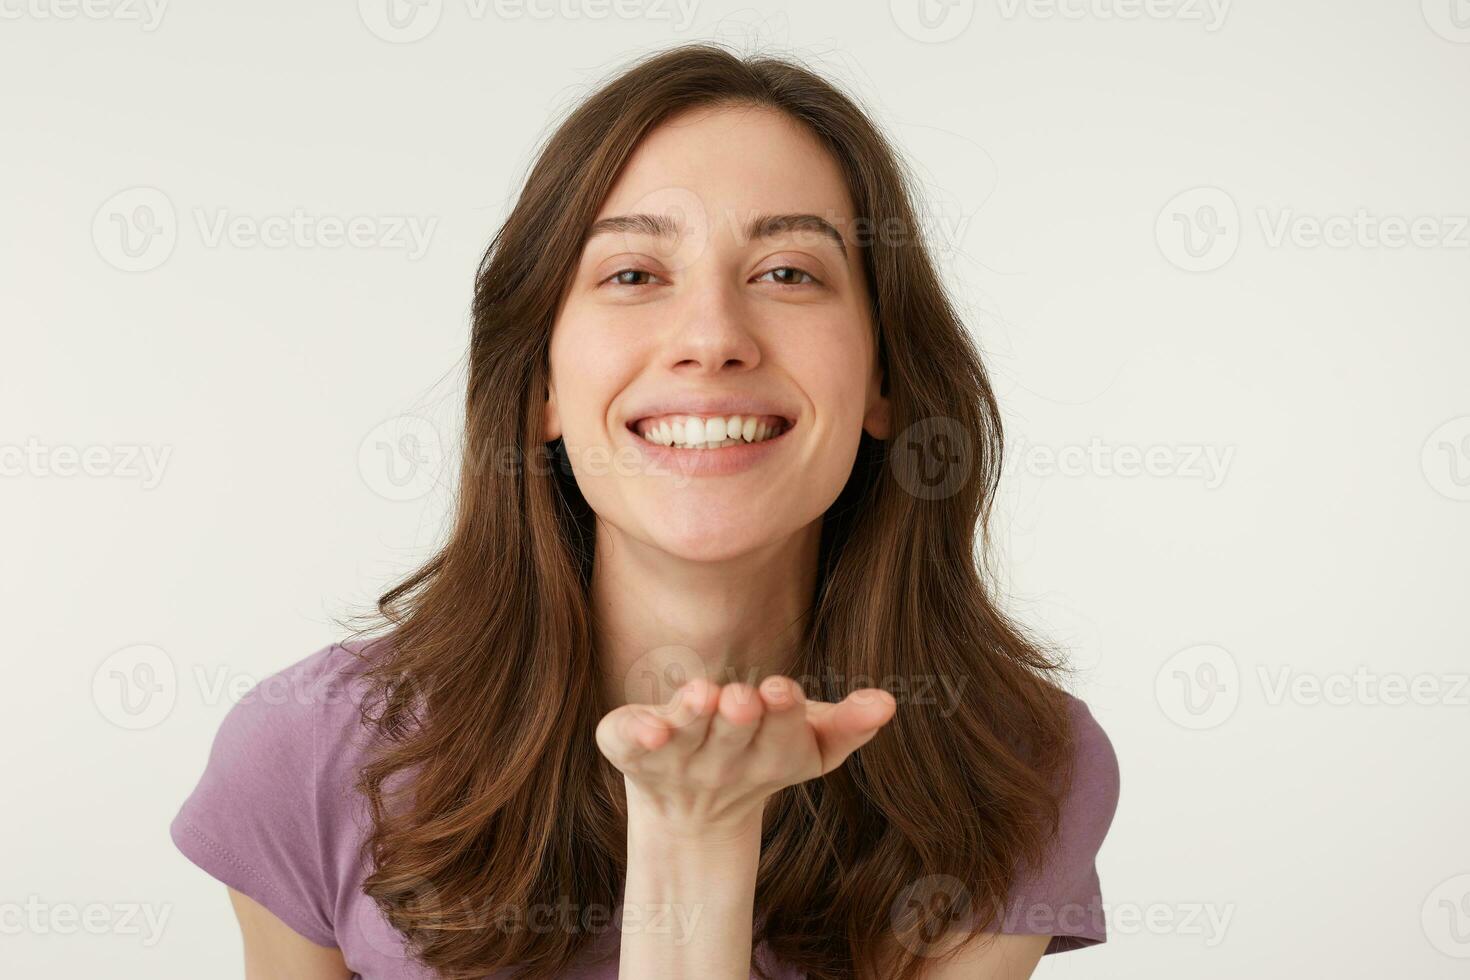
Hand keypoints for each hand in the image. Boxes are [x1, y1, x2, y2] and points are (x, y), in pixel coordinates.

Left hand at [595, 675, 897, 838]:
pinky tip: (645, 727)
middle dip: (740, 718)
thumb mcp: (809, 739)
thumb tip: (889, 702)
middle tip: (745, 696)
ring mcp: (674, 759)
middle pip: (734, 738)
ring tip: (703, 695)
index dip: (784, 716)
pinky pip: (627, 744)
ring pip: (684, 738)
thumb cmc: (760, 751)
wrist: (689, 811)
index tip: (782, 691)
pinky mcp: (629, 749)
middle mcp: (721, 763)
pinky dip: (635, 735)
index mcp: (770, 756)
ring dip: (692, 719)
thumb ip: (849, 724)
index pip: (785, 738)